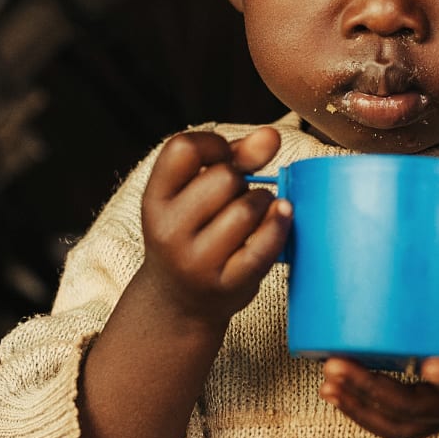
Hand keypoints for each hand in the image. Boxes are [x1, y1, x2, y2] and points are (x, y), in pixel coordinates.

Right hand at [136, 125, 290, 328]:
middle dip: (243, 179)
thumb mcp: (193, 194)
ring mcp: (196, 261)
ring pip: (246, 209)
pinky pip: (263, 246)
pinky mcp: (226, 283)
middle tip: (236, 197)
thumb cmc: (194, 234)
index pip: (183, 148)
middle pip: (224, 178)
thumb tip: (270, 136)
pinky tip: (283, 216)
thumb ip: (232, 158)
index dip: (215, 145)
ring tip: (255, 214)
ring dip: (263, 203)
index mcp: (155, 199)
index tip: (224, 160)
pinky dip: (279, 226)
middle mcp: (168, 230)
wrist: (179, 301)